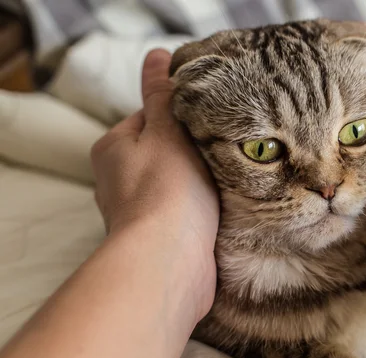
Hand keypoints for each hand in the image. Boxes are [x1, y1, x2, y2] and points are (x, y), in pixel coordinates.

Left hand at [91, 49, 218, 317]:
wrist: (168, 263)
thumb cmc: (167, 191)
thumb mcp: (167, 130)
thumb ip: (163, 95)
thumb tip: (157, 56)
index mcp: (112, 148)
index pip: (149, 118)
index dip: (182, 119)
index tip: (208, 126)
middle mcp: (116, 180)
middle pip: (164, 153)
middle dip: (193, 154)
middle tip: (222, 155)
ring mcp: (137, 213)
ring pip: (176, 185)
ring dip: (200, 185)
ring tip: (224, 185)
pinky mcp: (157, 240)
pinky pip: (183, 214)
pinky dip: (199, 211)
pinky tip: (218, 213)